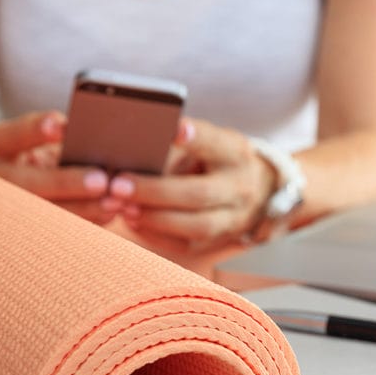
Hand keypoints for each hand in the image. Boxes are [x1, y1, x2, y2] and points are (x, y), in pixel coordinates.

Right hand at [0, 112, 115, 223]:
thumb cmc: (24, 153)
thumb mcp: (28, 140)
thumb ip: (54, 137)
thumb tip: (91, 139)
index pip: (11, 136)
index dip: (34, 131)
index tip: (61, 125)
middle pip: (28, 184)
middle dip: (65, 182)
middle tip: (101, 180)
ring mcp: (5, 208)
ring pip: (44, 213)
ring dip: (83, 209)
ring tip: (114, 202)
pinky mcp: (24, 229)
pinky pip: (58, 229)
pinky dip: (86, 221)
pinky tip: (109, 214)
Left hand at [108, 118, 277, 251]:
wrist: (256, 190)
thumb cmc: (218, 159)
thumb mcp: (210, 142)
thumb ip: (179, 145)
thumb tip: (133, 150)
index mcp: (235, 154)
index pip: (216, 143)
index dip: (196, 137)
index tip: (175, 129)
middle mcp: (239, 187)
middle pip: (200, 193)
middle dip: (156, 191)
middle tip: (119, 185)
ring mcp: (234, 219)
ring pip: (197, 226)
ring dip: (155, 218)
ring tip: (124, 208)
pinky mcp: (220, 241)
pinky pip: (187, 245)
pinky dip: (156, 234)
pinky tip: (133, 221)